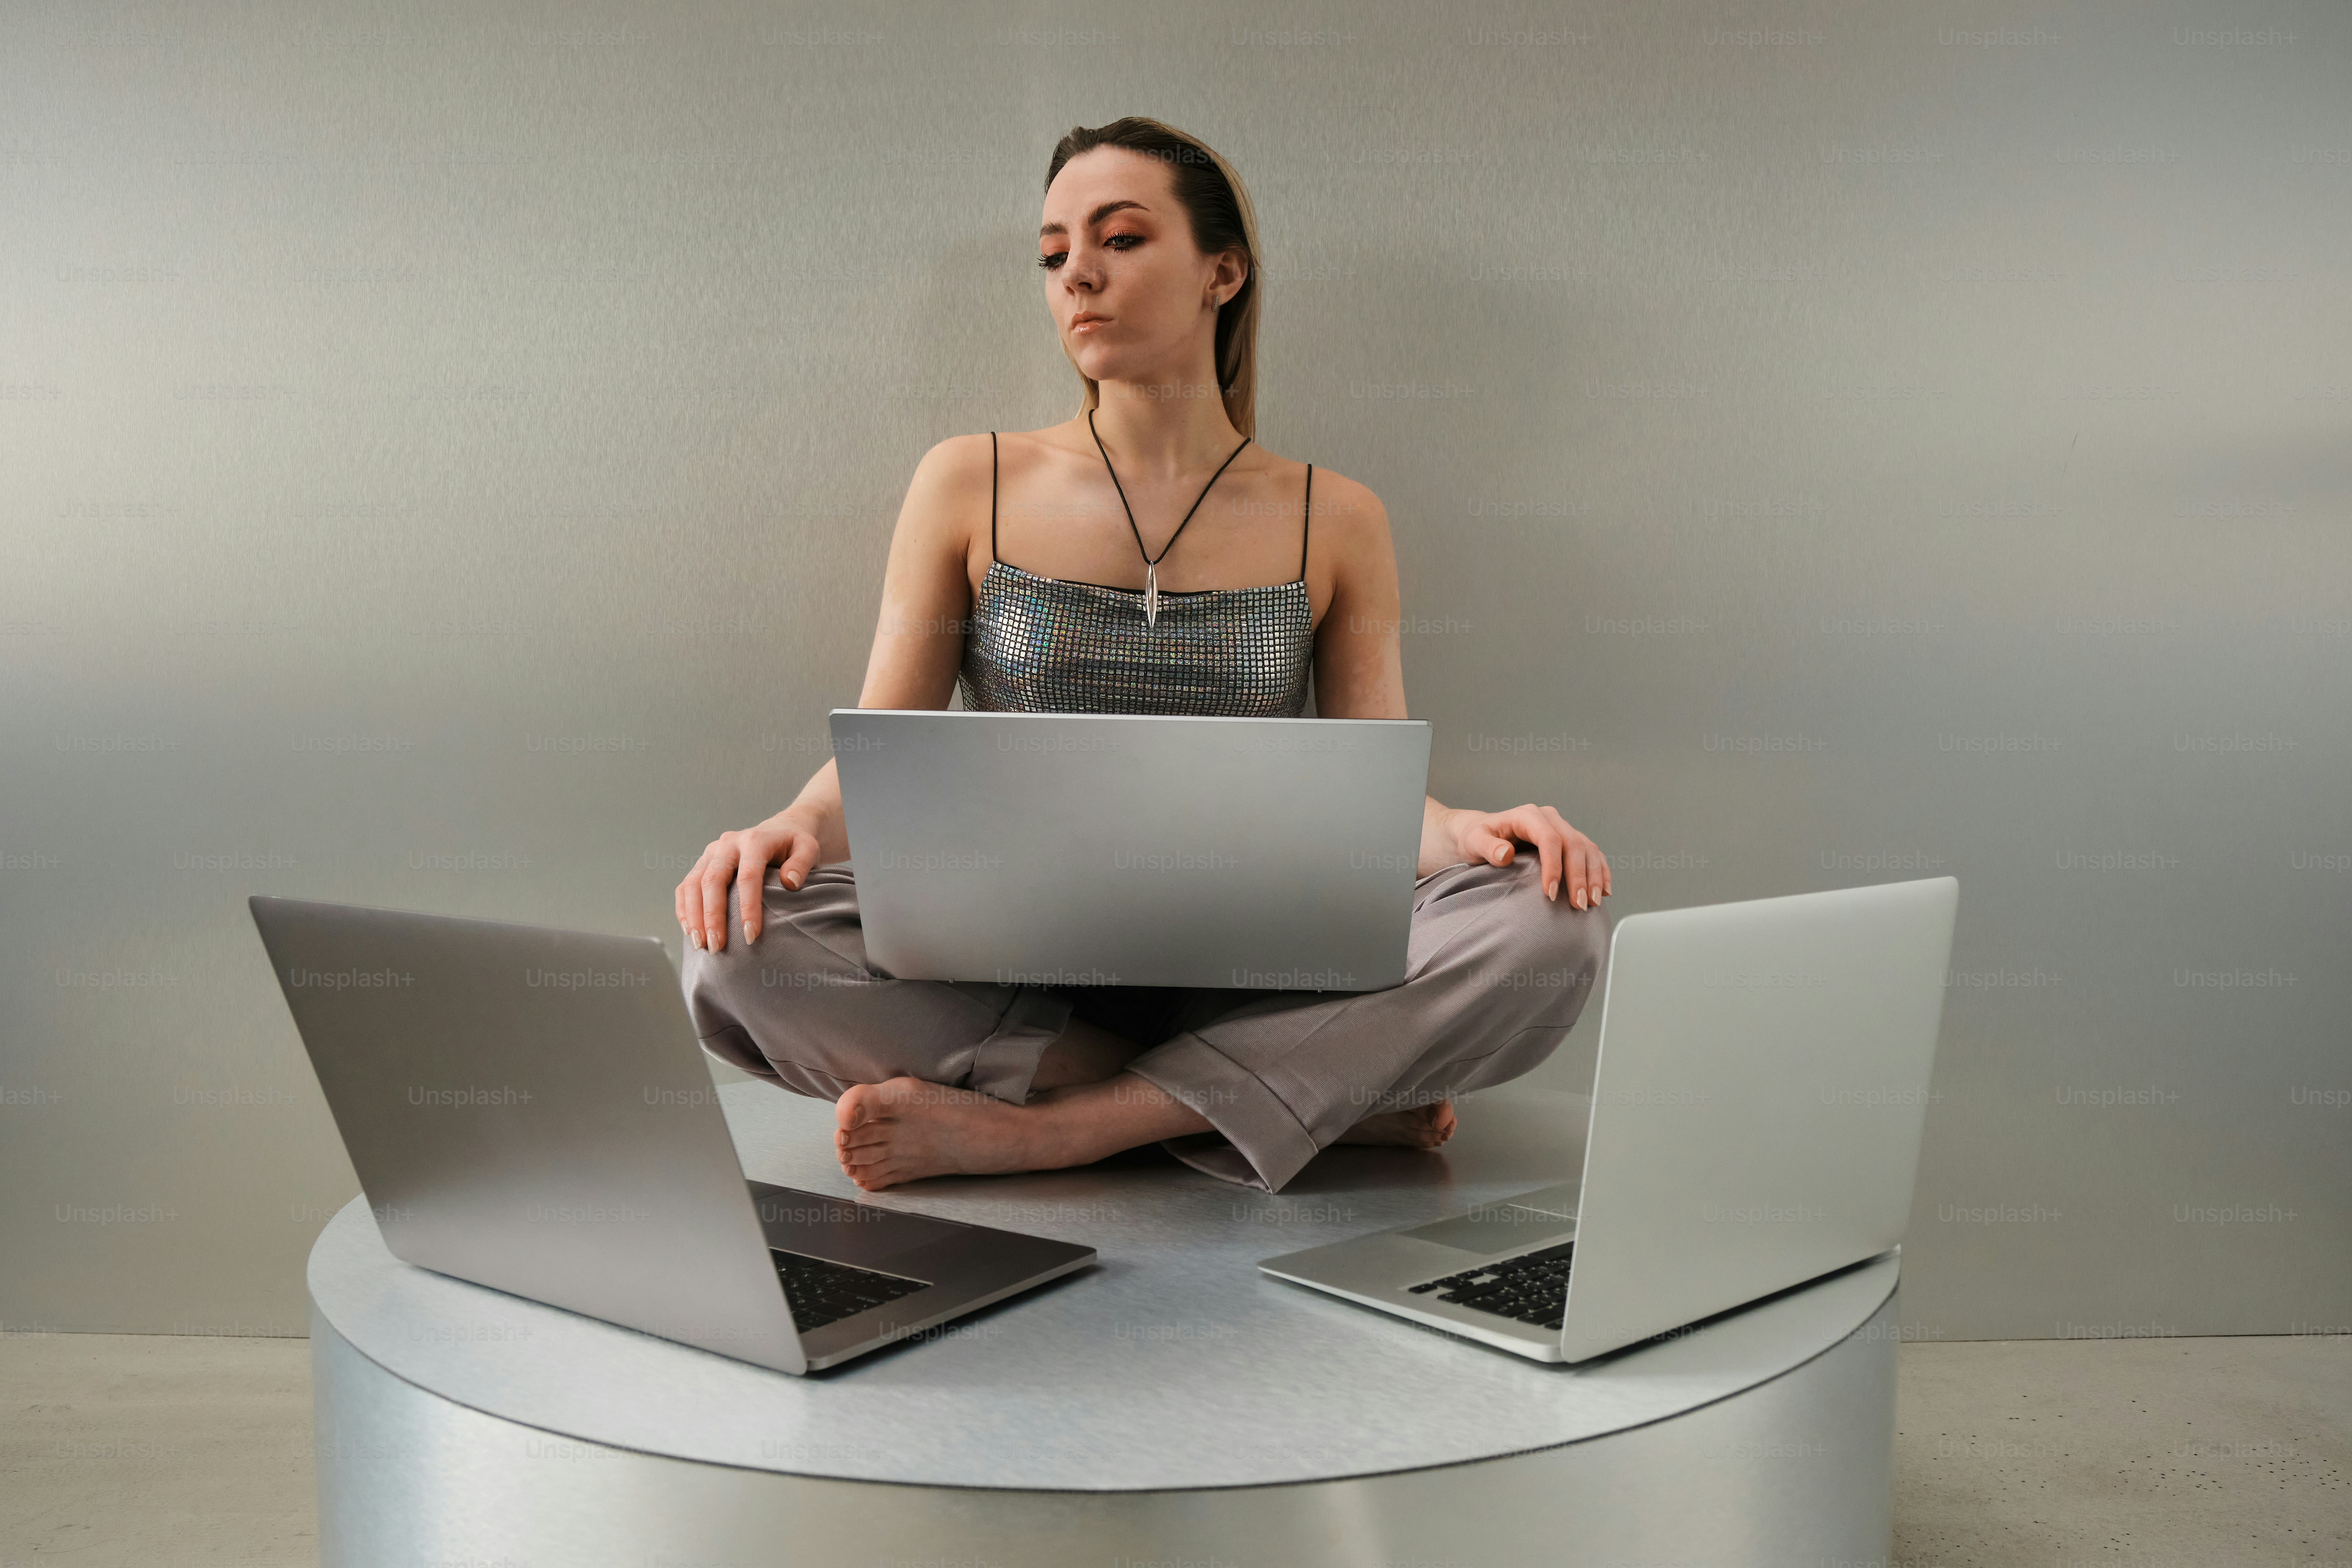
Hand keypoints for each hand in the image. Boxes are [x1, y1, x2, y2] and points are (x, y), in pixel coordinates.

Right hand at [675, 808, 824, 952]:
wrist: (780, 831)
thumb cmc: (794, 845)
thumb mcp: (808, 849)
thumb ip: (802, 864)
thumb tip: (790, 883)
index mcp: (754, 840)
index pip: (748, 877)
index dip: (748, 907)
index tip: (751, 936)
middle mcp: (727, 844)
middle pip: (713, 881)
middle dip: (712, 916)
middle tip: (717, 946)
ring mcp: (711, 853)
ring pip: (693, 884)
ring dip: (693, 916)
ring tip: (700, 945)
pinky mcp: (702, 863)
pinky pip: (685, 886)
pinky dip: (684, 909)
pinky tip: (690, 931)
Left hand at [1442, 803, 1611, 909]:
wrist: (1477, 833)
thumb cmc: (1475, 838)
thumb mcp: (1473, 841)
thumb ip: (1488, 847)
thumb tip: (1505, 854)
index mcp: (1528, 816)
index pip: (1549, 839)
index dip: (1554, 866)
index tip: (1550, 893)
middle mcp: (1549, 819)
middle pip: (1574, 844)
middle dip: (1579, 876)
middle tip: (1578, 904)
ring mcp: (1561, 828)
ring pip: (1587, 849)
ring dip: (1593, 876)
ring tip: (1591, 902)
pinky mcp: (1568, 841)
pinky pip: (1591, 853)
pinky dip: (1599, 871)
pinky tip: (1603, 890)